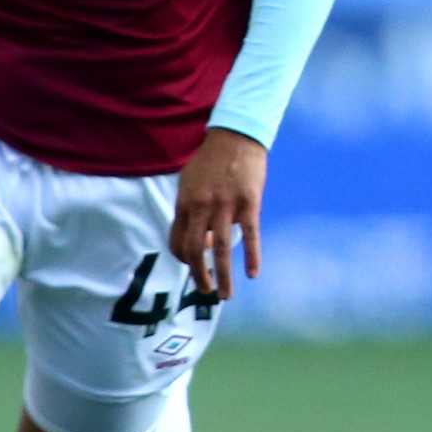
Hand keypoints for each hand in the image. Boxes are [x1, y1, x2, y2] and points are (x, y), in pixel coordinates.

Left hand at [170, 126, 267, 300]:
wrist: (236, 136)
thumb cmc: (212, 160)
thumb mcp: (190, 182)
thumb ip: (191, 209)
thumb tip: (202, 238)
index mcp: (185, 203)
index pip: (178, 242)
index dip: (186, 259)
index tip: (197, 264)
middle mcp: (202, 207)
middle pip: (196, 251)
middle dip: (200, 276)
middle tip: (206, 292)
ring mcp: (225, 205)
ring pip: (221, 249)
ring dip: (222, 276)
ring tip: (225, 295)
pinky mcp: (248, 202)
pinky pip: (250, 235)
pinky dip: (252, 257)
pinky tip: (253, 273)